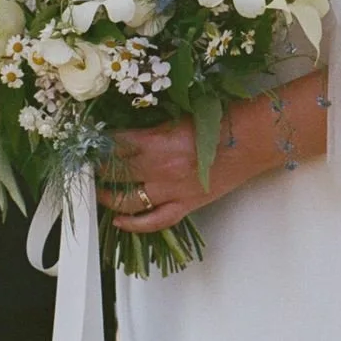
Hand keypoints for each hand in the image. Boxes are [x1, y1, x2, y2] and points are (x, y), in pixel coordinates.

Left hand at [97, 72, 328, 233]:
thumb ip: (150, 127)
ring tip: (99, 192)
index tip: (88, 142)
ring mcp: (172, 191)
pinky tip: (120, 222)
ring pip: (128, 201)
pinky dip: (134, 225)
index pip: (113, 146)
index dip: (96, 145)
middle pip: (115, 173)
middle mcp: (159, 169)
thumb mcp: (177, 115)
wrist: (252, 141)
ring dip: (108, 197)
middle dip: (97, 169)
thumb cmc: (220, 121)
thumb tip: (125, 132)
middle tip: (88, 165)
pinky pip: (155, 221)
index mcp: (156, 142)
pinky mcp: (186, 205)